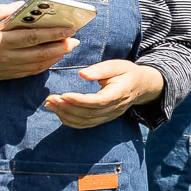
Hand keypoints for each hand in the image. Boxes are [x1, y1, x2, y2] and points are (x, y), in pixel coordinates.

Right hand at [0, 2, 77, 84]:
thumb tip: (22, 7)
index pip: (32, 37)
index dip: (54, 33)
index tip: (70, 28)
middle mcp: (0, 58)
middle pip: (38, 54)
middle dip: (60, 46)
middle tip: (76, 39)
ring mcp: (0, 70)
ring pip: (34, 66)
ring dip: (53, 58)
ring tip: (67, 48)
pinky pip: (24, 74)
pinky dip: (40, 67)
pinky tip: (48, 60)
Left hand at [45, 60, 163, 128]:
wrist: (141, 86)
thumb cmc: (127, 73)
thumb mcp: (118, 65)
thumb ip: (101, 69)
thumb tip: (82, 74)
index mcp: (119, 94)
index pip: (98, 101)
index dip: (80, 100)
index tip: (63, 94)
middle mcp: (115, 108)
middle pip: (89, 113)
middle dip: (67, 107)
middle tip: (50, 98)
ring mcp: (110, 116)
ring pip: (86, 121)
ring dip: (66, 115)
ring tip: (50, 105)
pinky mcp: (104, 118)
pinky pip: (86, 124)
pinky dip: (70, 121)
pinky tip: (59, 112)